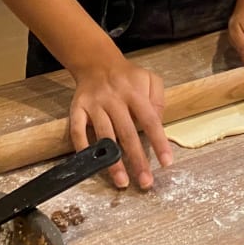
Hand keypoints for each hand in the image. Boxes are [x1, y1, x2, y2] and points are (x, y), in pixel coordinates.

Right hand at [68, 52, 171, 189]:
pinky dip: (83, 148)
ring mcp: (94, 104)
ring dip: (112, 161)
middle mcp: (114, 99)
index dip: (159, 142)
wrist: (97, 62)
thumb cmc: (128, 76)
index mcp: (135, 92)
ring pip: (104, 136)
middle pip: (127, 132)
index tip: (166, 163)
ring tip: (122, 181)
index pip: (150, 119)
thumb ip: (158, 100)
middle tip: (145, 182)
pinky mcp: (77, 108)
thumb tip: (159, 124)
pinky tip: (92, 164)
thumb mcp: (150, 79)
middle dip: (137, 159)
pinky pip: (77, 131)